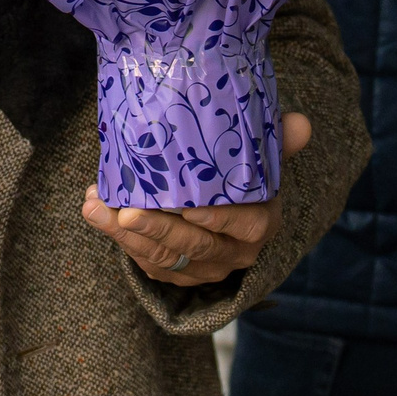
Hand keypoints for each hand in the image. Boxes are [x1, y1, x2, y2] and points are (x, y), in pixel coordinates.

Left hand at [84, 112, 311, 288]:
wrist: (218, 210)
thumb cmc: (236, 179)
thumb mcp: (256, 161)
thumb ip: (274, 142)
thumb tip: (300, 122)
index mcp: (261, 223)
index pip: (248, 226)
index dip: (221, 220)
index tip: (191, 209)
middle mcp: (233, 251)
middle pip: (196, 245)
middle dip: (159, 230)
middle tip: (127, 212)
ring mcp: (202, 266)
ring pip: (165, 257)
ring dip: (127, 235)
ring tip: (98, 208)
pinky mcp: (174, 272)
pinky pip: (144, 261)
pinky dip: (117, 238)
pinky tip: (96, 210)